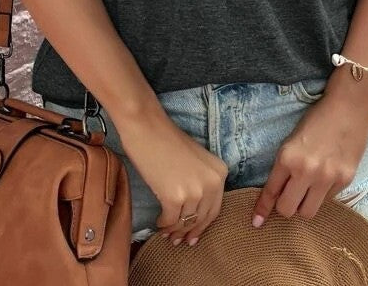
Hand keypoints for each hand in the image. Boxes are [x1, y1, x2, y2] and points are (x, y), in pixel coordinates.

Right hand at [117, 109, 228, 245]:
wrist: (147, 127)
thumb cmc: (166, 140)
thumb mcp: (195, 161)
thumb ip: (200, 183)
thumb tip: (193, 213)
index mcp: (220, 171)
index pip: (215, 208)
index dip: (203, 225)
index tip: (194, 235)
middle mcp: (211, 182)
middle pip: (202, 218)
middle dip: (189, 231)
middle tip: (178, 241)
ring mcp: (194, 190)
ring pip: (185, 221)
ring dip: (174, 230)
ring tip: (166, 234)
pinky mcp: (174, 196)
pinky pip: (170, 220)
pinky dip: (163, 224)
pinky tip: (158, 224)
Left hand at [251, 76, 367, 225]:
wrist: (349, 106)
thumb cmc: (318, 118)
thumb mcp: (293, 139)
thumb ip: (286, 165)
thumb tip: (279, 190)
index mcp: (288, 157)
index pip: (271, 191)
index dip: (262, 209)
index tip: (256, 221)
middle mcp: (306, 171)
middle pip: (287, 209)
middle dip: (284, 208)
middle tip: (287, 199)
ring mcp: (327, 178)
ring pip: (307, 212)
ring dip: (303, 206)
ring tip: (305, 193)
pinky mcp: (345, 180)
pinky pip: (327, 201)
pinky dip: (321, 195)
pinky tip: (324, 180)